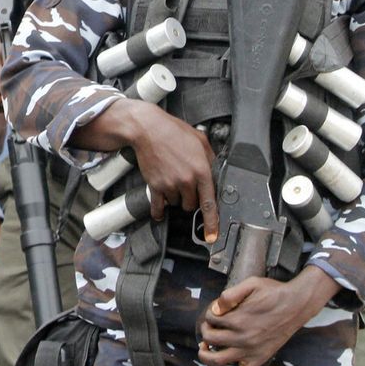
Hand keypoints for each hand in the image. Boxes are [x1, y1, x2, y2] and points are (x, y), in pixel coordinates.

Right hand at [121, 98, 218, 239]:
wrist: (148, 129)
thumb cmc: (174, 131)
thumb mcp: (200, 140)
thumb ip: (210, 158)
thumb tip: (216, 170)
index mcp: (201, 170)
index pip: (209, 203)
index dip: (212, 222)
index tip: (212, 236)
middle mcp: (186, 181)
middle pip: (193, 205)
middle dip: (192, 198)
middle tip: (187, 184)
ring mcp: (170, 185)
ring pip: (177, 204)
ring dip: (176, 197)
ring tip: (173, 179)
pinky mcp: (155, 186)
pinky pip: (158, 206)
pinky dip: (159, 210)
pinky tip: (159, 211)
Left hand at [197, 266, 339, 365]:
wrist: (297, 305)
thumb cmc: (274, 293)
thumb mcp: (250, 284)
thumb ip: (230, 294)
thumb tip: (216, 308)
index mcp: (238, 319)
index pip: (211, 319)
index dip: (209, 313)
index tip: (215, 310)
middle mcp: (241, 337)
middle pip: (210, 339)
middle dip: (205, 331)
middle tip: (209, 327)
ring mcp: (249, 351)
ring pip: (218, 361)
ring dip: (205, 356)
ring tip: (204, 349)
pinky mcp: (258, 360)